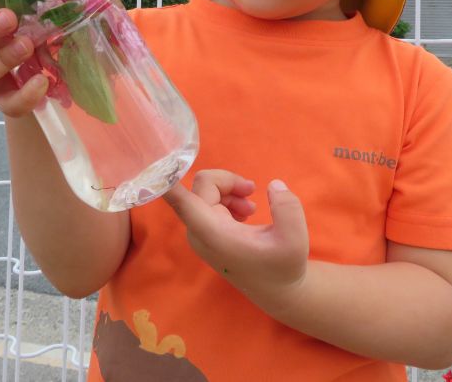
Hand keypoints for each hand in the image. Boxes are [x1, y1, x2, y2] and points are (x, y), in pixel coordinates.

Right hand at [0, 2, 48, 117]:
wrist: (47, 76)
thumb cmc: (33, 35)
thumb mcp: (32, 15)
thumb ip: (29, 3)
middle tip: (9, 19)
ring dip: (1, 58)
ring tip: (27, 46)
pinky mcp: (6, 102)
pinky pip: (9, 105)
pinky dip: (25, 94)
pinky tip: (42, 80)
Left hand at [163, 169, 308, 314]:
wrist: (276, 290)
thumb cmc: (283, 267)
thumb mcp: (295, 239)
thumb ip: (287, 207)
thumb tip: (273, 184)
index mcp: (214, 233)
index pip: (181, 202)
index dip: (165, 180)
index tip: (155, 161)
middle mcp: (200, 231)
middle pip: (203, 185)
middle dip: (228, 181)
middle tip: (253, 191)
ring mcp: (200, 233)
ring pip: (206, 191)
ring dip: (230, 190)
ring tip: (252, 206)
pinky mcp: (206, 233)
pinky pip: (208, 201)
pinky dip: (227, 198)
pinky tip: (245, 212)